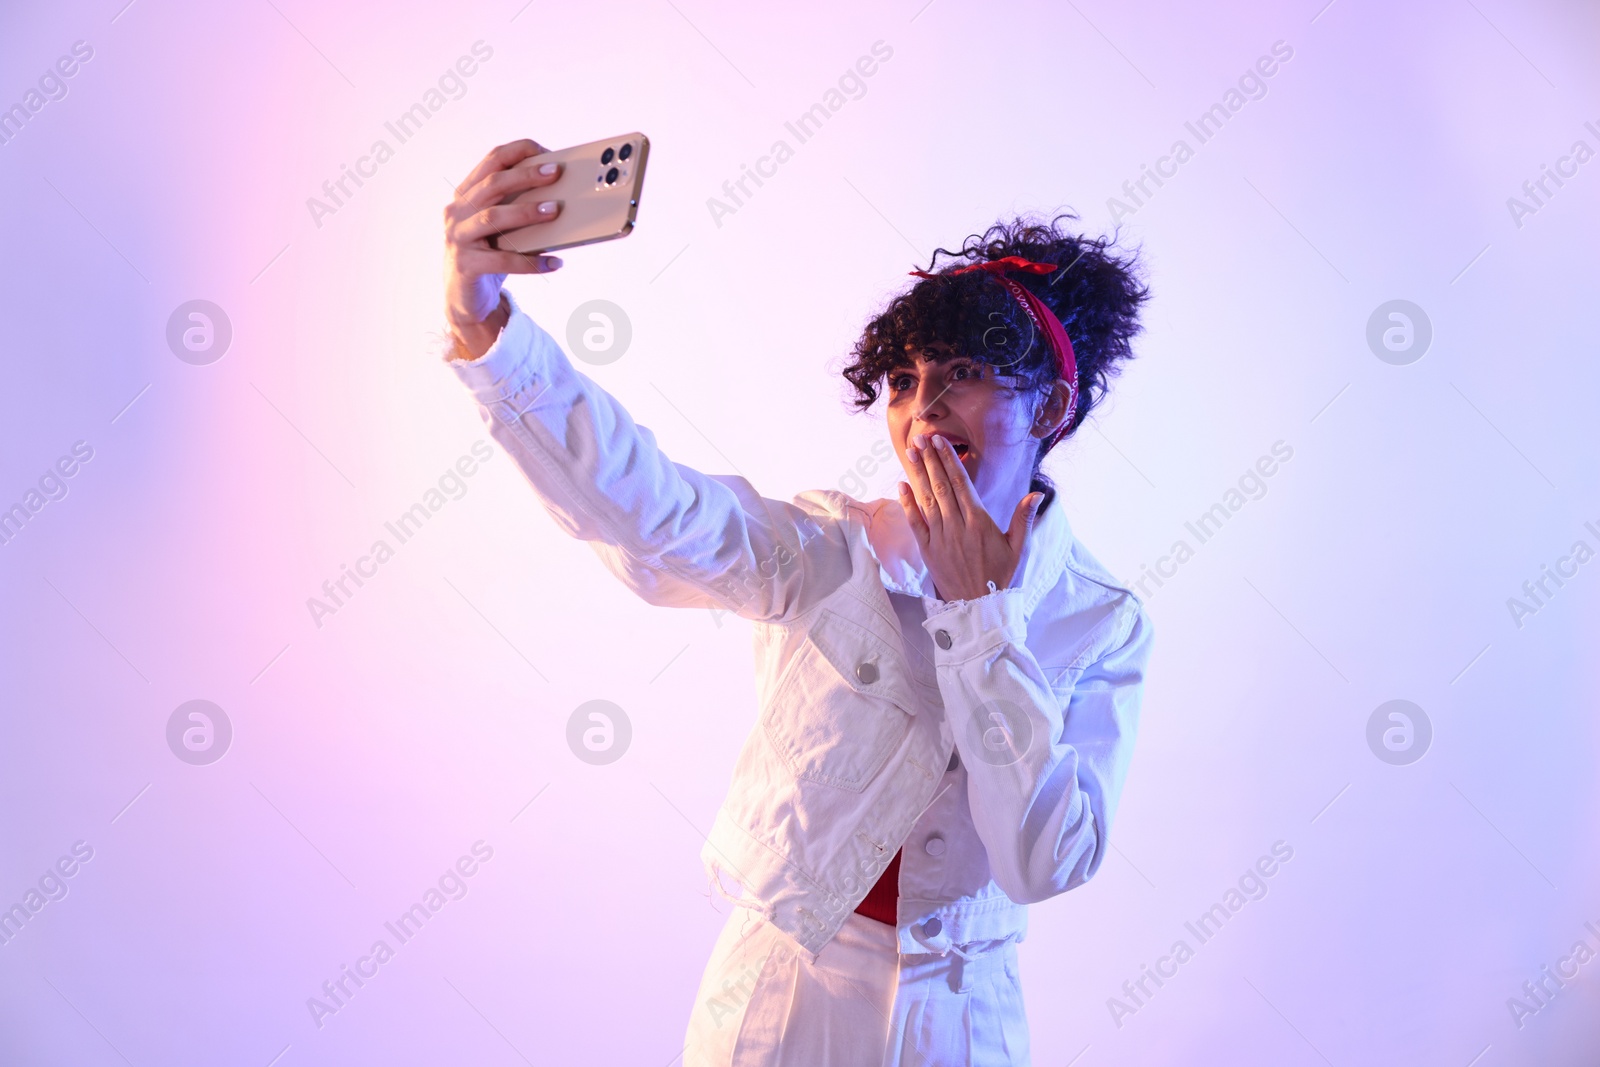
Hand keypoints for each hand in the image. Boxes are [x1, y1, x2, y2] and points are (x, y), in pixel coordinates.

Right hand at [444, 139, 566, 359]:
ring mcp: (458, 237)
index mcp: (467, 194)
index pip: (491, 160)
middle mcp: (458, 211)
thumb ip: (519, 208)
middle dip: (526, 176)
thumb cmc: (491, 256)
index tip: (547, 151)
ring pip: (493, 217)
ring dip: (526, 212)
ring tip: (556, 210)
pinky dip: (530, 262)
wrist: (466, 299)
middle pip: (493, 184)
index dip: (519, 151)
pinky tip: (554, 263)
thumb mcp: (502, 228)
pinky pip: (502, 261)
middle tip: (556, 173)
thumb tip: (562, 197)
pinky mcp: (466, 265)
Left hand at [897, 433, 1043, 601]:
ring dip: (918, 474)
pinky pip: (916, 523)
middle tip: (921, 438)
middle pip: (941, 486)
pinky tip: (902, 485)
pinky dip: (908, 504)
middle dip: (930, 460)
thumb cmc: (1002, 577)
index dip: (949, 460)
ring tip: (911, 452)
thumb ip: (1024, 518)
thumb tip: (1037, 494)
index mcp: (979, 522)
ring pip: (927, 500)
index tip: (940, 442)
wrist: (980, 608)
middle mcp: (957, 526)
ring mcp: (940, 538)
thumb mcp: (1019, 548)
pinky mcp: (928, 551)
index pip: (961, 483)